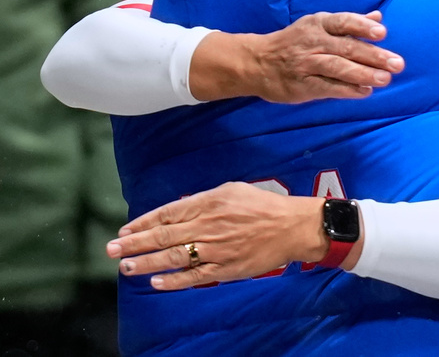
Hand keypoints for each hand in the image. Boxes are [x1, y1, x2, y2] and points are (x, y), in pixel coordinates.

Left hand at [106, 182, 341, 290]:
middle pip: (164, 236)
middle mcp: (209, 225)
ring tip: (126, 267)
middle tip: (111, 250)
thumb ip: (203, 200)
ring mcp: (217, 249)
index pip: (168, 213)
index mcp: (210, 202)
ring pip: (175, 257)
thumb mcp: (233, 190)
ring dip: (147, 263)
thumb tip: (176, 210)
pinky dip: (174, 280)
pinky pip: (195, 276)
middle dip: (134, 244)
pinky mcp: (227, 268)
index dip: (143, 223)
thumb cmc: (263, 206)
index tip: (124, 230)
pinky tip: (156, 283)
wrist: (293, 226)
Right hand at [190, 11, 404, 102]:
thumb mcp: (319, 26)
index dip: (362, 27)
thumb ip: (350, 23)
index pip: (343, 22)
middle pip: (346, 47)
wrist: (257, 62)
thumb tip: (378, 17)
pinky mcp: (302, 85)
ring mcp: (306, 64)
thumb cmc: (296, 42)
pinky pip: (328, 88)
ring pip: (338, 68)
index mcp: (318, 24)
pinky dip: (348, 90)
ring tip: (385, 80)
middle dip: (374, 56)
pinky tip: (365, 92)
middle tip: (397, 64)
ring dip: (364, 74)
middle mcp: (313, 42)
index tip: (382, 34)